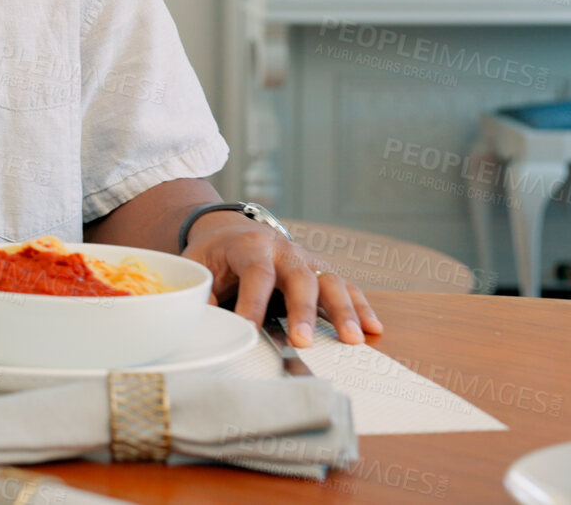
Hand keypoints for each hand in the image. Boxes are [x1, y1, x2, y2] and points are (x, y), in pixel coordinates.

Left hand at [183, 214, 383, 346]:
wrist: (233, 230)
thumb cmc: (215, 254)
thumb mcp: (198, 264)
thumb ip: (202, 292)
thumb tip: (205, 325)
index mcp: (249, 246)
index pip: (256, 272)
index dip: (254, 301)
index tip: (249, 329)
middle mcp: (284, 250)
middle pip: (299, 277)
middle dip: (303, 311)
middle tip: (303, 341)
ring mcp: (307, 260)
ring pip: (330, 282)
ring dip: (343, 311)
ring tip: (352, 339)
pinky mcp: (321, 272)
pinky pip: (346, 288)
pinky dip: (361, 307)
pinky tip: (373, 329)